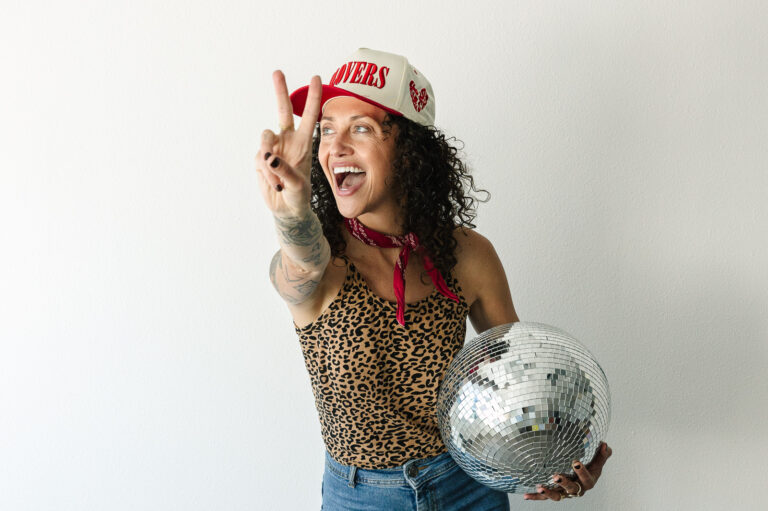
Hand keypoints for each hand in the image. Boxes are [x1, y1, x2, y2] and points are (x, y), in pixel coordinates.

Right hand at [255, 71, 321, 217]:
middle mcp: (288, 141)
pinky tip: (275, 185)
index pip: (309, 116)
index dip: (313, 98)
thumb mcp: (298, 185)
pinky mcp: (261, 159)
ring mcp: (273, 149)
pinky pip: (260, 159)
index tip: (317, 78)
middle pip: (283, 111)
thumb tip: (269, 157)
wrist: (287, 210)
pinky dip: (267, 174)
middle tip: (277, 72)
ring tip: (279, 181)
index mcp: (304, 143)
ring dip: (270, 159)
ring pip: (265, 138)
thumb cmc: (300, 196)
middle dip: (280, 91)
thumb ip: (284, 170)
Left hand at [523, 442, 612, 500]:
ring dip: (548, 492)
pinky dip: (536, 497)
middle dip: (564, 483)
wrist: (581, 482)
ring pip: (557, 496)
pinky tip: (526, 496)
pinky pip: (545, 497)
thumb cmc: (589, 471)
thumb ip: (602, 455)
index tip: (575, 462)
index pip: (586, 479)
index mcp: (587, 482)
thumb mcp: (596, 463)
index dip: (582, 472)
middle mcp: (576, 489)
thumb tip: (606, 444)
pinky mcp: (554, 492)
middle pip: (571, 489)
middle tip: (556, 476)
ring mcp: (564, 492)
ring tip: (540, 487)